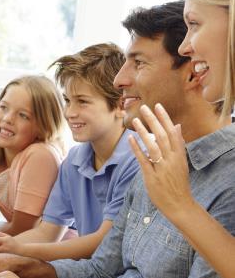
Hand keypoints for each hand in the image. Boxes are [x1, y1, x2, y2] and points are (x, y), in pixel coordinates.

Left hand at [128, 104, 194, 218]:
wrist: (180, 205)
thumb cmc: (178, 182)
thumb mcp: (181, 162)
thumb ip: (178, 144)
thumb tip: (177, 126)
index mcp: (179, 155)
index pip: (172, 132)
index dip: (165, 118)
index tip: (157, 106)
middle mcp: (172, 160)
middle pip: (162, 136)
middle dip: (153, 120)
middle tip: (144, 107)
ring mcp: (162, 168)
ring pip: (152, 146)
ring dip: (143, 132)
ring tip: (135, 120)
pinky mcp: (152, 177)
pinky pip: (143, 160)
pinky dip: (136, 148)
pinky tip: (130, 138)